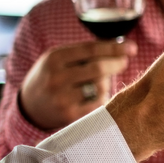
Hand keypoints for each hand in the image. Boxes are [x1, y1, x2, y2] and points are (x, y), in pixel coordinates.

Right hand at [19, 40, 136, 130]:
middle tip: (123, 62)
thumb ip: (86, 52)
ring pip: (100, 87)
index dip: (115, 48)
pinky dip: (103, 98)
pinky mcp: (70, 115)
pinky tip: (95, 95)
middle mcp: (57, 78)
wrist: (30, 105)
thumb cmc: (54, 76)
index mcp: (55, 58)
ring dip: (107, 82)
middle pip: (99, 68)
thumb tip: (122, 46)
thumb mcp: (61, 58)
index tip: (133, 48)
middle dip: (117, 63)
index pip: (91, 50)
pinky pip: (99, 104)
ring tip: (99, 81)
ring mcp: (63, 98)